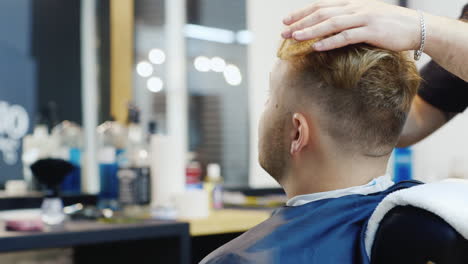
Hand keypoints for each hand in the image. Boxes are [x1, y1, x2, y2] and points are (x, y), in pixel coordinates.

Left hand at [282, 0, 421, 51]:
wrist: (418, 27)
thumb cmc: (391, 25)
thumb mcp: (367, 17)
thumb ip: (349, 20)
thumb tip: (330, 28)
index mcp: (353, 4)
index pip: (322, 5)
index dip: (303, 12)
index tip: (287, 20)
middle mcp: (356, 8)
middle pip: (322, 13)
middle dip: (301, 22)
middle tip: (284, 31)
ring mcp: (364, 19)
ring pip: (331, 23)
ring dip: (311, 31)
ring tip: (295, 38)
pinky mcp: (372, 32)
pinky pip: (346, 36)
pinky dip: (330, 41)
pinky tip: (316, 47)